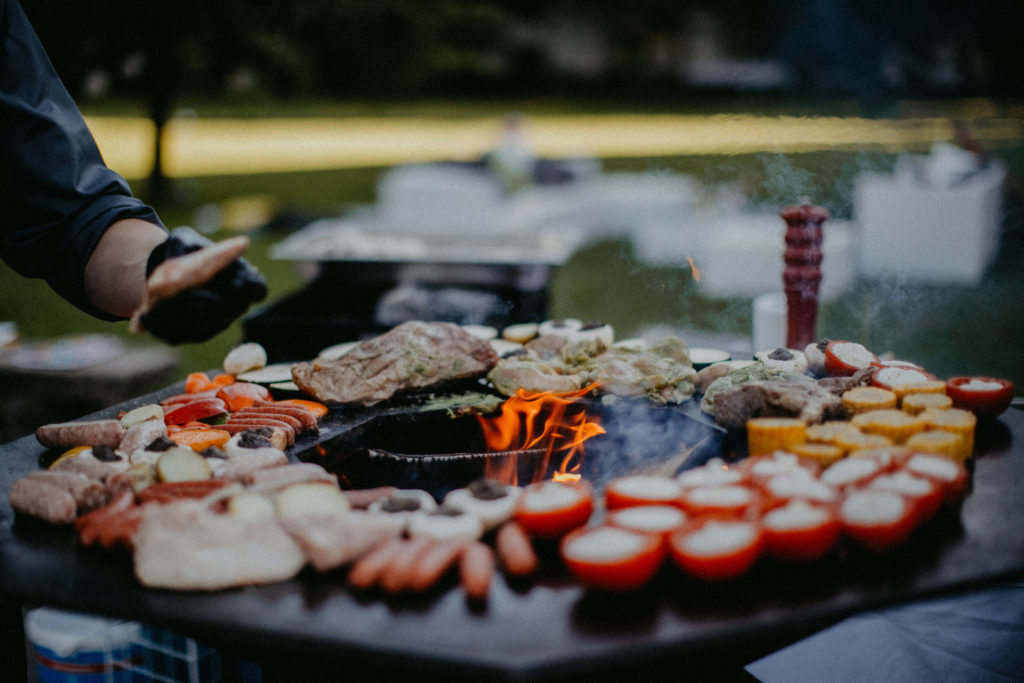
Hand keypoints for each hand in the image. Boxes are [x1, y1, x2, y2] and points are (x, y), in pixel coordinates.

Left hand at [140, 227, 267, 343]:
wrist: (166, 272)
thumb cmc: (184, 252)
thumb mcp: (182, 239)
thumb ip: (181, 246)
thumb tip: (175, 267)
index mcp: (242, 279)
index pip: (257, 290)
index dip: (249, 288)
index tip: (234, 282)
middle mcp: (233, 306)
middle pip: (225, 312)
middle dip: (200, 302)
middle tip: (176, 290)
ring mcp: (215, 324)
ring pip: (198, 326)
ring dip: (173, 314)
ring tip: (151, 301)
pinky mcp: (193, 335)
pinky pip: (179, 336)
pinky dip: (159, 326)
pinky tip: (143, 315)